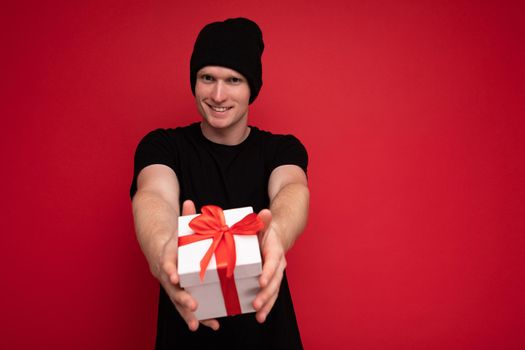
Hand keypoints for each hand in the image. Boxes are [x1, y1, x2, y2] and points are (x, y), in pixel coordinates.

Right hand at [157, 200, 219, 330]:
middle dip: (182, 298)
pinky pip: (184, 304)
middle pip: (171, 289)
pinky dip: (194, 315)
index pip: (165, 262)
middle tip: (193, 305)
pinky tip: (210, 322)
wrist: (155, 240)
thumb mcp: (177, 223)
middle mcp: (164, 272)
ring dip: (189, 314)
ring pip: (177, 301)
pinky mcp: (176, 289)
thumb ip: (185, 216)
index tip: (174, 277)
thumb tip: (190, 202)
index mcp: (164, 254)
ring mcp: (169, 282)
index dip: (169, 270)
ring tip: (201, 325)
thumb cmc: (171, 232)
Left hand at [253, 209, 286, 322]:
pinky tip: (259, 316)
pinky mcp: (271, 279)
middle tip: (256, 305)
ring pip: (274, 291)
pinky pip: (270, 293)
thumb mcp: (263, 224)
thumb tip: (265, 212)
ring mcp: (276, 273)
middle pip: (274, 281)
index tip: (261, 282)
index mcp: (275, 250)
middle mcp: (278, 264)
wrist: (278, 235)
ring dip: (267, 304)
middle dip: (266, 294)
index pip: (272, 262)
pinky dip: (266, 305)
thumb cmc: (266, 230)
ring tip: (259, 316)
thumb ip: (263, 220)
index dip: (267, 272)